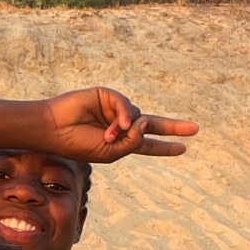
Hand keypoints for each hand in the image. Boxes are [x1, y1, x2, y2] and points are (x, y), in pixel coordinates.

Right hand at [43, 87, 198, 162]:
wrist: (54, 129)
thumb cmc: (78, 144)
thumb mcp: (111, 153)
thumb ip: (132, 143)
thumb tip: (145, 122)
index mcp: (120, 142)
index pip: (147, 144)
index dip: (164, 147)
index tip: (183, 148)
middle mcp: (119, 125)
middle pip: (151, 124)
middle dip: (172, 127)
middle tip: (195, 129)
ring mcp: (113, 110)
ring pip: (136, 116)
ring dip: (125, 129)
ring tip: (108, 136)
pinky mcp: (106, 96)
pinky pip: (125, 104)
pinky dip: (124, 115)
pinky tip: (118, 125)